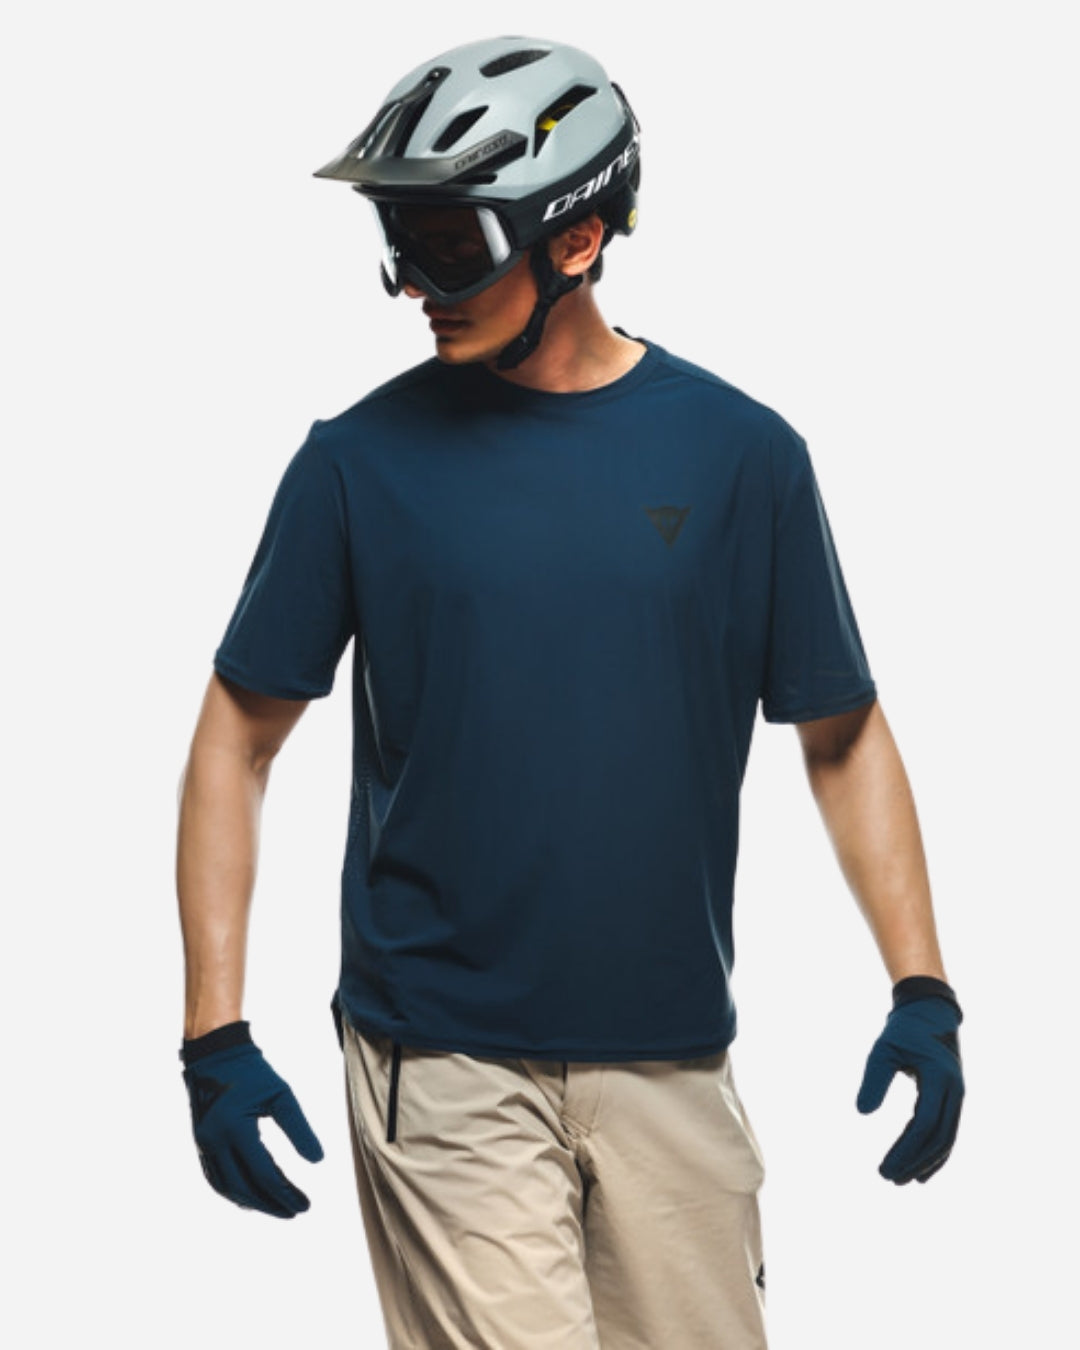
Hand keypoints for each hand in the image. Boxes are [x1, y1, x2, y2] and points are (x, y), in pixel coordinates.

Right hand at [181, 1021, 322, 1217]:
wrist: (215, 1055)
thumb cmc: (253, 1073)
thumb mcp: (281, 1095)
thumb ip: (299, 1128)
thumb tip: (319, 1160)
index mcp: (236, 1129)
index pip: (264, 1173)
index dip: (286, 1193)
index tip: (306, 1204)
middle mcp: (215, 1142)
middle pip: (244, 1188)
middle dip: (271, 1205)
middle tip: (295, 1212)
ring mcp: (204, 1145)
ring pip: (227, 1188)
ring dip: (253, 1202)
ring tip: (277, 1208)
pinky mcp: (201, 1144)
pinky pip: (216, 1178)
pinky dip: (235, 1192)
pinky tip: (252, 1197)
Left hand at [856, 977, 964, 1184]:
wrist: (930, 1010)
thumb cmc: (903, 1029)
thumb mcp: (883, 1050)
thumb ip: (874, 1079)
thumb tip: (862, 1112)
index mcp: (939, 1078)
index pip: (923, 1124)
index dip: (904, 1149)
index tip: (884, 1167)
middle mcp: (954, 1091)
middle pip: (938, 1138)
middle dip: (914, 1162)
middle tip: (889, 1178)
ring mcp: (957, 1095)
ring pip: (946, 1139)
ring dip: (926, 1162)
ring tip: (903, 1180)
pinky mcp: (953, 1097)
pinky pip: (947, 1131)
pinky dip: (936, 1152)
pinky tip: (922, 1169)